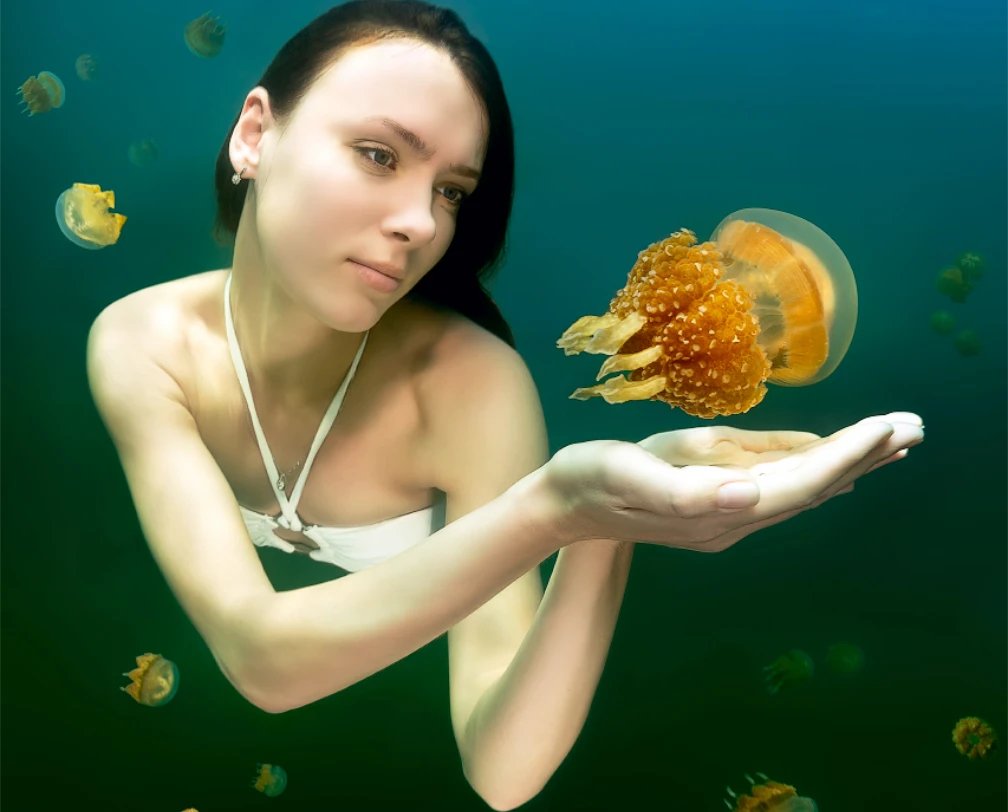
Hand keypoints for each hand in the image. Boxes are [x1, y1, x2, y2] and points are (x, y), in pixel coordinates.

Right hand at [541, 412, 923, 551]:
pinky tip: (833, 463)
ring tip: (892, 441)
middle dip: (864, 457)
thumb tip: (749, 495)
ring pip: (800, 489)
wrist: (563, 504)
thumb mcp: (630, 475)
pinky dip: (813, 469)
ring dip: (848, 464)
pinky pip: (777, 487)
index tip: (886, 427)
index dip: (844, 454)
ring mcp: (727, 515)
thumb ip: (688, 492)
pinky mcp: (717, 505)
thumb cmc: (590, 479)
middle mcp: (732, 517)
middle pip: (812, 488)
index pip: (798, 482)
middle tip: (915, 430)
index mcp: (717, 508)